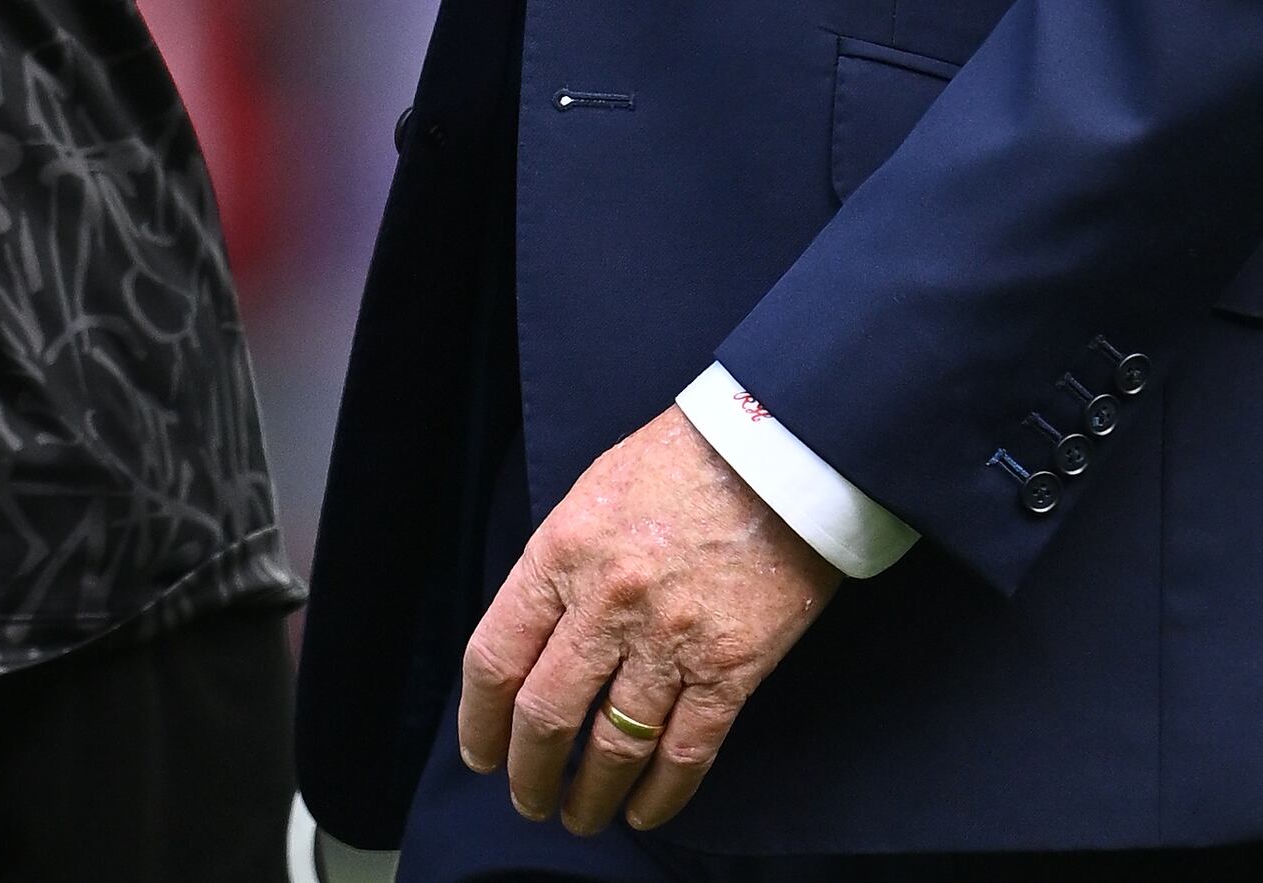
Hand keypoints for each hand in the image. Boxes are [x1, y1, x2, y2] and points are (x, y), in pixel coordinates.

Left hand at [459, 405, 840, 835]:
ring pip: (612, 745)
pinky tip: (644, 813)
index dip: (479, 720)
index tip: (480, 753)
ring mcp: (669, 640)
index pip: (495, 658)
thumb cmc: (687, 458)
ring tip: (581, 815)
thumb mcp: (595, 494)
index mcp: (561, 553)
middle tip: (527, 797)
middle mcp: (605, 604)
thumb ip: (561, 566)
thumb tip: (539, 638)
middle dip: (529, 771)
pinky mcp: (730, 667)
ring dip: (590, 794)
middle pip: (545, 714)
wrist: (783, 446)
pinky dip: (661, 794)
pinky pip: (686, 751)